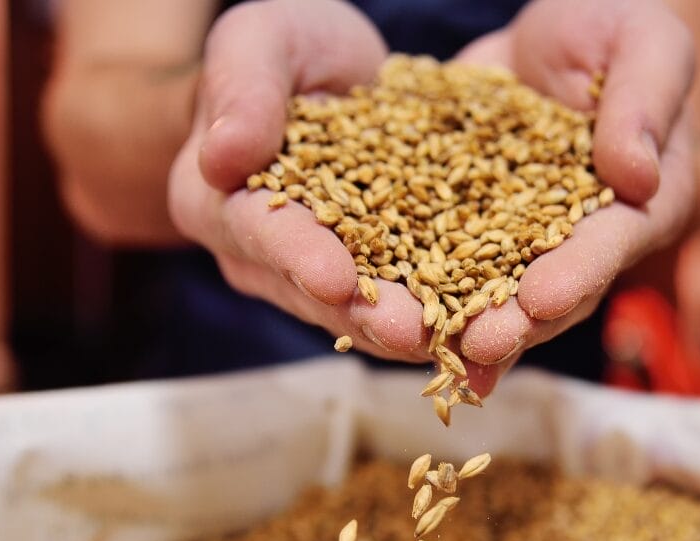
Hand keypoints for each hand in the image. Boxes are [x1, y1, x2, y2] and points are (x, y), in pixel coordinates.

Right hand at [168, 0, 431, 364]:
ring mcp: (315, 275)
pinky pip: (406, 301)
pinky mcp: (371, 278)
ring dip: (410, 329)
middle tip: (410, 333)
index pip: (260, 231)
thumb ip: (242, 88)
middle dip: (364, 315)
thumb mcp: (262, 40)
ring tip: (454, 341)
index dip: (298, 255)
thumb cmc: (287, 48)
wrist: (333, 75)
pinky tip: (482, 328)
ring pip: (362, 312)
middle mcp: (260, 255)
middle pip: (314, 291)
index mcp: (217, 201)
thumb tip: (222, 157)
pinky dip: (443, 313)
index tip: (334, 278)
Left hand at [452, 0, 696, 383]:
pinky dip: (415, 291)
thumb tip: (637, 176)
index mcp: (640, 205)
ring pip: (493, 292)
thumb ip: (646, 100)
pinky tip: (378, 319)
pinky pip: (440, 259)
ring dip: (460, 324)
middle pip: (551, 291)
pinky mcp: (468, 225)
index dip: (577, 273)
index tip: (542, 298)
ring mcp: (523, 241)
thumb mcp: (644, 42)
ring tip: (423, 345)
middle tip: (477, 346)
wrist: (551, 32)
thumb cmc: (614, 28)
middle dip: (514, 323)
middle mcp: (582, 239)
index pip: (610, 245)